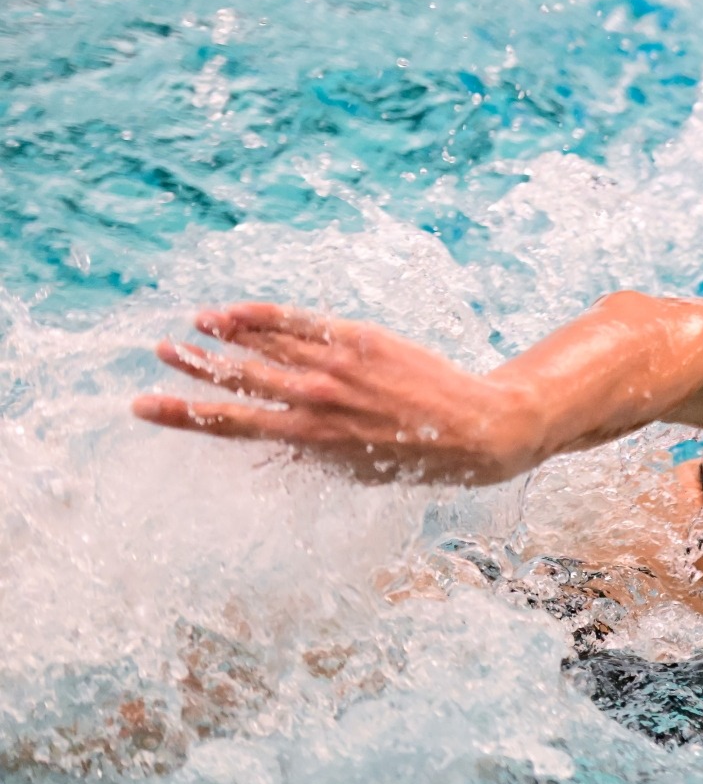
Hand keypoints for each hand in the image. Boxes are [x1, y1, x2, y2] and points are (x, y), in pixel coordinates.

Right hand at [132, 304, 543, 484]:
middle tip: (159, 352)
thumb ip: (309, 454)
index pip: (232, 424)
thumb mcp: (356, 470)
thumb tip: (269, 449)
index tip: (144, 405)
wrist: (478, 429)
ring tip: (193, 327)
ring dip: (223, 336)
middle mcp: (317, 400)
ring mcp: (337, 365)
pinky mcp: (359, 338)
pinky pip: (301, 323)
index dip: (184, 414)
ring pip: (265, 345)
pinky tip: (235, 313)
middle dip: (195, 366)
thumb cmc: (416, 457)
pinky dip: (263, 317)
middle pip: (239, 377)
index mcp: (311, 439)